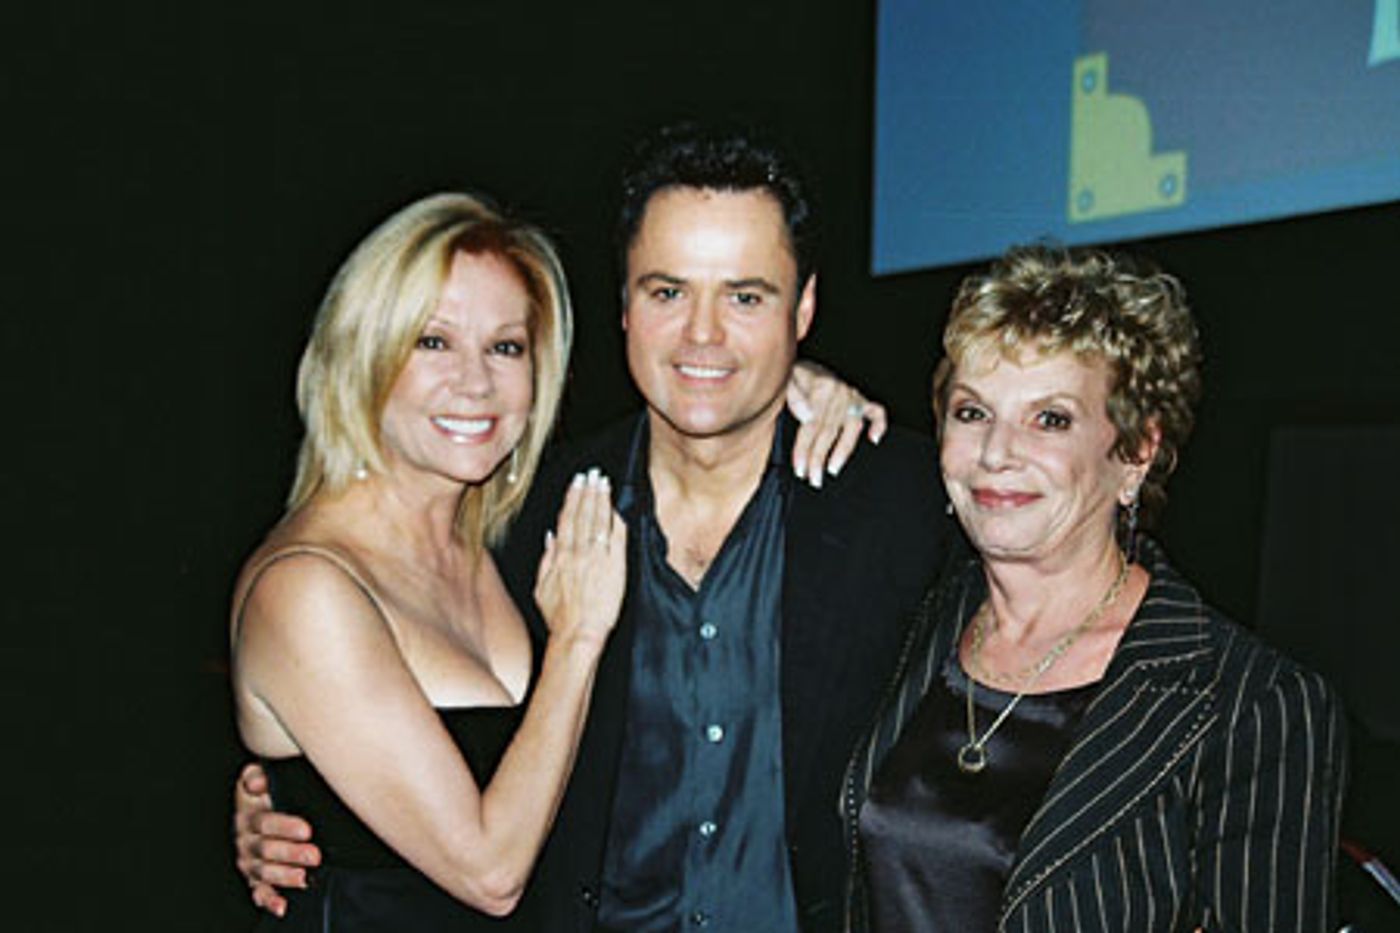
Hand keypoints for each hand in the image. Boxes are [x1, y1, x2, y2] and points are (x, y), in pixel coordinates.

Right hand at [233, 762, 319, 916]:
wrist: (258, 807)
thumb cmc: (266, 791)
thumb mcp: (261, 777)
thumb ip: (258, 775)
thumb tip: (256, 781)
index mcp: (248, 815)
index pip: (264, 822)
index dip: (284, 827)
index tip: (306, 830)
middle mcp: (246, 839)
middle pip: (266, 849)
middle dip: (291, 854)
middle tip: (314, 855)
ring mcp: (249, 860)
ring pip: (264, 871)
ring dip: (283, 876)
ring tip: (302, 877)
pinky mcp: (254, 877)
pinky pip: (259, 891)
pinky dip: (269, 900)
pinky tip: (282, 905)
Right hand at [533, 468, 626, 644]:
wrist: (577, 635)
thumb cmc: (560, 618)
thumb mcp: (541, 587)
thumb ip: (547, 559)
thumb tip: (550, 538)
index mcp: (559, 556)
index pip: (566, 520)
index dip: (572, 499)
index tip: (576, 483)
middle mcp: (577, 553)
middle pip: (582, 515)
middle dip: (587, 492)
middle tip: (591, 474)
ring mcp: (596, 558)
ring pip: (598, 521)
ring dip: (600, 499)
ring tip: (602, 481)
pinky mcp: (614, 566)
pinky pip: (616, 538)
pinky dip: (615, 521)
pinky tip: (617, 508)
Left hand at [786, 360, 886, 487]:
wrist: (803, 364)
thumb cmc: (792, 376)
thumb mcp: (785, 381)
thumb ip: (792, 397)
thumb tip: (805, 414)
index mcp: (819, 390)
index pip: (811, 427)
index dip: (804, 450)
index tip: (799, 469)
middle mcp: (838, 394)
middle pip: (828, 433)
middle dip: (819, 459)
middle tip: (814, 479)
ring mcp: (851, 397)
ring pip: (851, 430)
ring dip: (841, 452)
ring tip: (833, 470)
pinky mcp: (861, 399)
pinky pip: (875, 411)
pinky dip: (879, 424)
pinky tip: (874, 438)